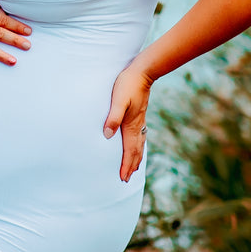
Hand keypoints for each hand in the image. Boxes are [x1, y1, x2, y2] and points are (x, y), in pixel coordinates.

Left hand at [103, 63, 152, 181]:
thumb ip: (113, 117)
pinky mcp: (140, 115)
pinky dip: (140, 146)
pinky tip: (138, 144)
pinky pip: (141, 136)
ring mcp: (140, 121)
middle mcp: (137, 126)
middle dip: (131, 166)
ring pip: (140, 144)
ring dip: (136, 158)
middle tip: (127, 179)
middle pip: (136, 151)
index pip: (128, 150)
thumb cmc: (128, 84)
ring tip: (135, 168)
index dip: (125, 165)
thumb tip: (107, 135)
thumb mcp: (118, 100)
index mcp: (131, 125)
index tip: (123, 178)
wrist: (143, 72)